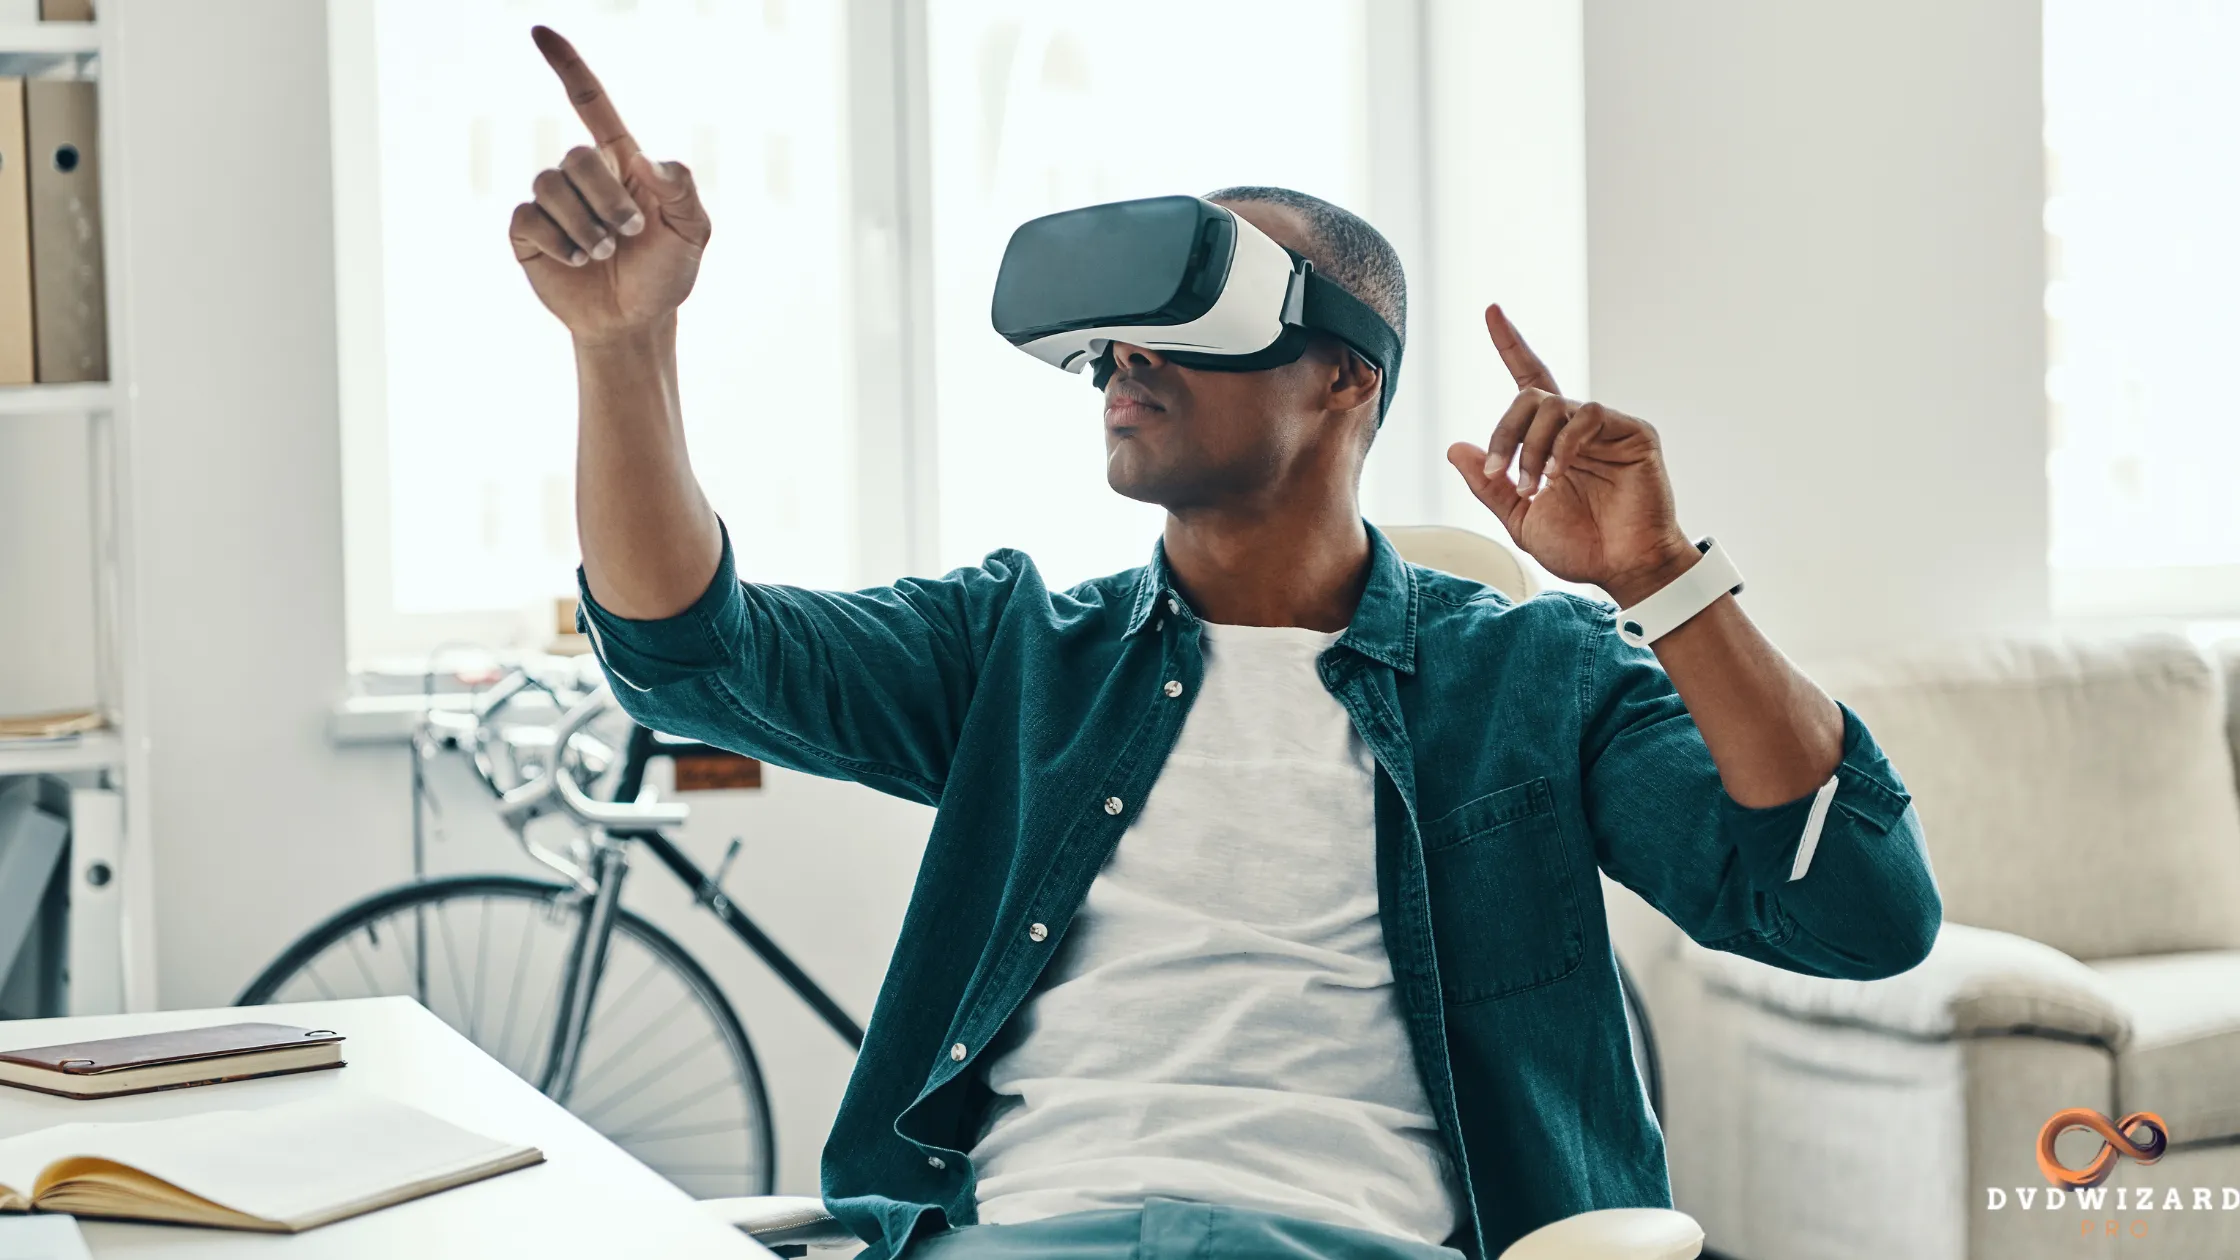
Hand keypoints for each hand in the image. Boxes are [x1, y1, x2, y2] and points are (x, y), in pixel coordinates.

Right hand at [510, 27, 710, 341]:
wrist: (635, 321)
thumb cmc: (666, 273)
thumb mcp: (693, 230)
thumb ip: (680, 188)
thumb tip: (641, 160)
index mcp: (620, 164)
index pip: (590, 103)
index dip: (567, 66)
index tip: (539, 32)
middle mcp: (582, 177)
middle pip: (576, 156)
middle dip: (605, 197)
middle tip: (628, 233)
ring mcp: (552, 203)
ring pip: (548, 185)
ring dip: (583, 223)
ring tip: (603, 253)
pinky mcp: (529, 232)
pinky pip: (529, 217)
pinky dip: (558, 241)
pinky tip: (578, 261)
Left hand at [1445, 305, 1696, 606]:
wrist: (1623, 570)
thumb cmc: (1579, 547)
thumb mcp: (1519, 519)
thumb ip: (1488, 485)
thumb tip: (1456, 448)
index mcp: (1550, 441)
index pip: (1529, 380)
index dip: (1510, 344)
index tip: (1491, 310)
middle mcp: (1576, 427)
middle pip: (1530, 397)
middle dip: (1505, 433)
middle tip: (1501, 474)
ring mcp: (1606, 428)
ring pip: (1554, 406)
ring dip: (1531, 447)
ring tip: (1533, 486)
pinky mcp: (1632, 433)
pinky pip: (1588, 416)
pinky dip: (1564, 444)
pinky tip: (1559, 473)